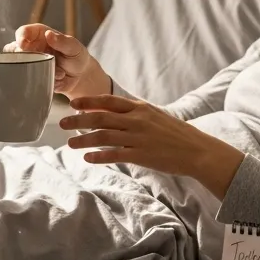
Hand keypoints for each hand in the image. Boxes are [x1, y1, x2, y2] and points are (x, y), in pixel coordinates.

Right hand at [5, 25, 109, 99]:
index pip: (23, 32)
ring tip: (57, 72)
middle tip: (38, 61)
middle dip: (23, 57)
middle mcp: (31, 48)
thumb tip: (49, 34)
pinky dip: (43, 80)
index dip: (20, 37)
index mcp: (39, 35)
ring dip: (35, 70)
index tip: (23, 44)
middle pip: (14, 50)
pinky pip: (30, 80)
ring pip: (18, 66)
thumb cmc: (77, 56)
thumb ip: (62, 41)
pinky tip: (57, 78)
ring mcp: (30, 63)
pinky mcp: (32, 77)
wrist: (80, 76)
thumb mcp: (73, 47)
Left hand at [60, 94, 245, 198]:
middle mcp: (137, 120)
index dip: (89, 102)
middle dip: (78, 120)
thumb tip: (112, 115)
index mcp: (140, 108)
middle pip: (100, 118)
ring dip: (83, 140)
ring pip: (103, 137)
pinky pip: (115, 155)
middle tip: (61, 123)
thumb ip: (134, 115)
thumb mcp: (155, 116)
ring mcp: (139, 138)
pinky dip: (99, 157)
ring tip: (69, 144)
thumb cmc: (176, 134)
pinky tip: (88, 159)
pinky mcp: (142, 155)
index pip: (109, 101)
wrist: (198, 150)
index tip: (74, 103)